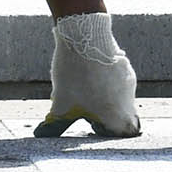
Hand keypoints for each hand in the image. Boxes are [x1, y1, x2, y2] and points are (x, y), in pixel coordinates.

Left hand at [34, 12, 139, 137]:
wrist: (84, 37)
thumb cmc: (74, 77)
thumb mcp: (60, 105)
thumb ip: (54, 125)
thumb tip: (41, 134)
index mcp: (118, 116)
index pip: (123, 135)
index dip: (107, 133)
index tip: (91, 125)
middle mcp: (129, 101)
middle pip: (122, 117)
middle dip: (104, 117)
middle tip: (84, 109)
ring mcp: (129, 82)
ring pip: (120, 99)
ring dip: (104, 99)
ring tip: (82, 88)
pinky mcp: (125, 66)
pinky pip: (118, 82)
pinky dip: (105, 83)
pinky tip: (87, 74)